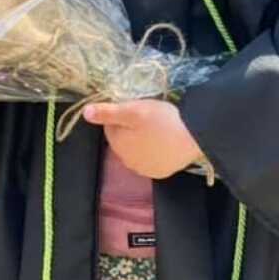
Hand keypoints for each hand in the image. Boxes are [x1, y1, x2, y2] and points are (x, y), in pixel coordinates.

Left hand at [82, 98, 203, 178]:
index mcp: (118, 146)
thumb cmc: (161, 120)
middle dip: (131, 128)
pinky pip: (152, 159)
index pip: (110, 127)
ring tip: (159, 126)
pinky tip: (165, 140)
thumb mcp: (133, 110)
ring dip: (143, 140)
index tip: (136, 107)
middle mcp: (128, 162)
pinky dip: (155, 151)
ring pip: (137, 150)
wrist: (194, 136)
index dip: (121, 115)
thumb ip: (108, 112)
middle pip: (124, 140)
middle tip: (149, 116)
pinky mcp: (161, 172)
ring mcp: (145, 170)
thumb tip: (84, 113)